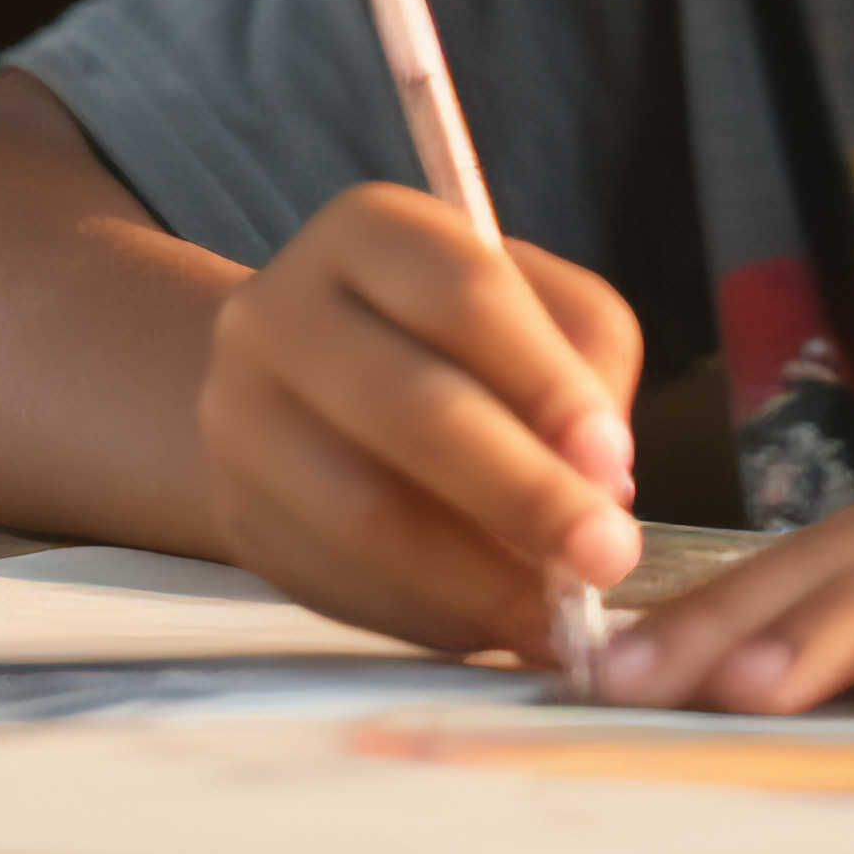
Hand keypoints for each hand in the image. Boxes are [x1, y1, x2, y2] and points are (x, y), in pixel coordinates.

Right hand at [198, 182, 648, 660]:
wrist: (288, 390)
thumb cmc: (442, 341)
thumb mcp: (525, 303)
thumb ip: (584, 358)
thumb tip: (600, 473)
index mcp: (367, 232)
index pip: (464, 294)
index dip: (549, 384)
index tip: (614, 460)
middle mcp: (279, 311)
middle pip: (410, 407)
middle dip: (525, 494)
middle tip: (605, 555)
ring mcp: (241, 418)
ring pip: (366, 512)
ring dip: (480, 577)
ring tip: (556, 612)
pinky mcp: (239, 514)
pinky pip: (343, 583)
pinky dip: (432, 615)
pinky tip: (492, 622)